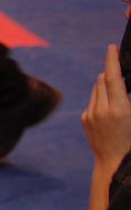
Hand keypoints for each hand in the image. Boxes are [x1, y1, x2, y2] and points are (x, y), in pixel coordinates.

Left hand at [82, 45, 130, 172]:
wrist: (114, 163)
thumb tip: (125, 82)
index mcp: (119, 108)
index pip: (113, 77)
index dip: (112, 59)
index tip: (112, 47)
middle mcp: (101, 109)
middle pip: (103, 79)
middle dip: (112, 73)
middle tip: (122, 70)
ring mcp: (90, 114)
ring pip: (96, 89)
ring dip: (106, 85)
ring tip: (119, 92)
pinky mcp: (84, 119)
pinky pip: (93, 101)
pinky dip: (101, 98)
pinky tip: (110, 109)